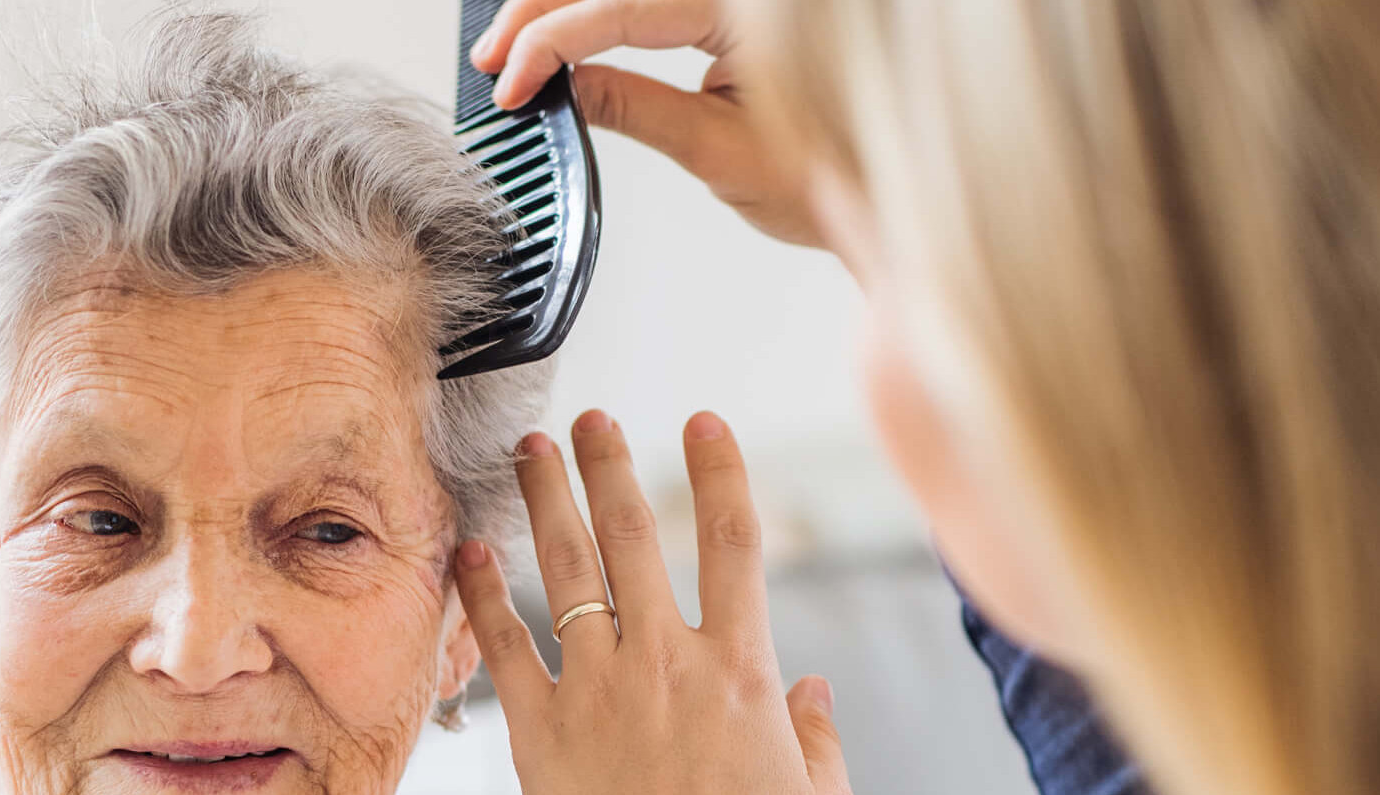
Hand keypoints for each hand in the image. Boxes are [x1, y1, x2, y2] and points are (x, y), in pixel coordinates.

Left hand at [454, 412, 856, 794]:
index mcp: (746, 673)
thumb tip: (816, 691)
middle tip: (591, 417)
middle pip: (635, 533)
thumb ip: (821, 741)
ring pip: (567, 569)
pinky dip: (483, 592)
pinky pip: (505, 644)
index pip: (735, 542)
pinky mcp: (540, 733)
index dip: (719, 471)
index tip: (700, 421)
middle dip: (611, 463)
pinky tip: (467, 550)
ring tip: (528, 448)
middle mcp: (669, 663)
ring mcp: (598, 692)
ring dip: (545, 499)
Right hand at [470, 0, 828, 248]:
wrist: (886, 191)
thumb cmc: (831, 175)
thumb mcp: (718, 149)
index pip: (622, 7)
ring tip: (514, 50)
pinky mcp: (727, 11)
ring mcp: (733, 2)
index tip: (510, 86)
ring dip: (564, 8)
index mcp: (748, 8)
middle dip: (542, 11)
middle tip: (493, 62)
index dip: (552, 43)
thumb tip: (562, 87)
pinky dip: (601, 12)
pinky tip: (565, 35)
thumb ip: (634, 108)